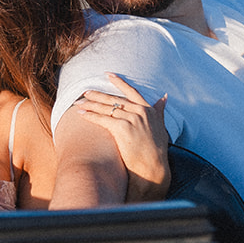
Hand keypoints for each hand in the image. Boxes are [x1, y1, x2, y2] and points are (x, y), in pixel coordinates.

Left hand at [73, 73, 169, 201]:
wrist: (153, 168)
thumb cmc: (157, 150)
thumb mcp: (161, 126)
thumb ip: (160, 111)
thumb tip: (165, 96)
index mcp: (148, 110)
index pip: (131, 91)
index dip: (119, 82)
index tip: (107, 74)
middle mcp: (140, 112)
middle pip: (114, 99)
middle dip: (98, 95)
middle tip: (85, 92)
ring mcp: (131, 119)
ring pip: (107, 108)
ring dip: (90, 105)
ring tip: (78, 103)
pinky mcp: (122, 129)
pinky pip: (103, 119)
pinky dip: (91, 116)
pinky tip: (82, 114)